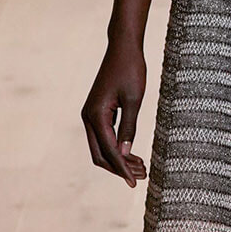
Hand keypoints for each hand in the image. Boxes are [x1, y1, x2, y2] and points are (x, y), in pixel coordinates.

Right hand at [82, 37, 148, 185]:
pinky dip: (117, 149)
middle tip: (142, 177)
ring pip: (101, 148)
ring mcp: (91, 115)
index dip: (122, 169)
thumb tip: (124, 154)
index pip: (109, 151)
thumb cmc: (131, 70)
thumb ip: (129, 128)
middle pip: (100, 155)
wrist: (123, 48)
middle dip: (119, 168)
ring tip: (142, 168)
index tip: (135, 183)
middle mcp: (88, 117)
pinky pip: (104, 137)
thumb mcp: (134, 99)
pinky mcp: (97, 112)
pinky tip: (132, 154)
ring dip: (118, 160)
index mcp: (95, 115)